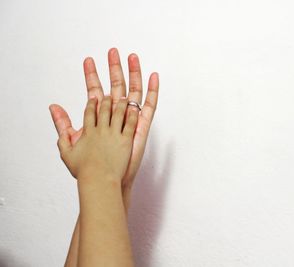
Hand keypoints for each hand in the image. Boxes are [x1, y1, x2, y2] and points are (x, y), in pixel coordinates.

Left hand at [49, 48, 158, 191]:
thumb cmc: (92, 165)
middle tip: (112, 51)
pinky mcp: (142, 126)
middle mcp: (116, 116)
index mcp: (101, 118)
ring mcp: (130, 120)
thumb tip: (53, 106)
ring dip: (133, 74)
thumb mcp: (72, 143)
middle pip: (116, 87)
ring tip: (132, 56)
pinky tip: (154, 77)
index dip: (91, 76)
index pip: (96, 92)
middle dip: (114, 69)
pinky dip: (153, 91)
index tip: (88, 60)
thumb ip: (64, 125)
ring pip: (133, 91)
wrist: (107, 180)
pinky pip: (149, 106)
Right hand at [57, 95, 138, 181]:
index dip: (92, 104)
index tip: (94, 97)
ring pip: (119, 114)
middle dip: (107, 101)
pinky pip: (130, 124)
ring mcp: (114, 135)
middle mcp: (101, 130)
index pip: (90, 113)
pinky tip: (135, 109)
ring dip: (122, 104)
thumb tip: (53, 109)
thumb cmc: (83, 170)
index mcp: (88, 132)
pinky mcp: (126, 141)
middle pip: (105, 110)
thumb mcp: (66, 150)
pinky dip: (133, 115)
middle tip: (110, 95)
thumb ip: (61, 129)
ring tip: (124, 98)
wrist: (98, 179)